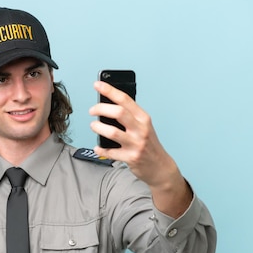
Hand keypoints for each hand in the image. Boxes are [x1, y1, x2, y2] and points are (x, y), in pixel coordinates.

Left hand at [89, 81, 191, 217]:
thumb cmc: (148, 144)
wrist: (160, 167)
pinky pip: (110, 152)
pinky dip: (101, 149)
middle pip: (118, 113)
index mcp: (143, 118)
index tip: (97, 85)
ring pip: (112, 132)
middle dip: (101, 109)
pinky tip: (98, 147)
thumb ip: (129, 117)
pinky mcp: (131, 158)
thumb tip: (107, 106)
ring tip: (94, 126)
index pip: (125, 99)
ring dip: (98, 128)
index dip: (109, 90)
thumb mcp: (143, 127)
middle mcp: (141, 129)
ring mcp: (136, 144)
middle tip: (92, 111)